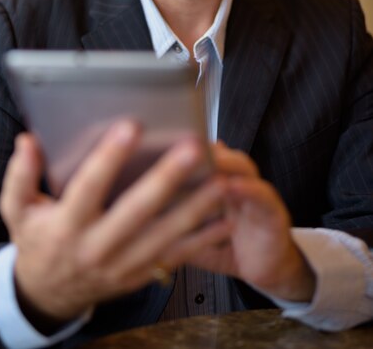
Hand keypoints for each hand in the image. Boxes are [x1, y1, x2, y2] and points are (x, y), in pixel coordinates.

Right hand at [0, 121, 232, 328]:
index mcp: (67, 225)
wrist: (49, 294)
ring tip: (220, 181)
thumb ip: (20, 175)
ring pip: (164, 236)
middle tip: (192, 149)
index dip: (110, 157)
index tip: (131, 126)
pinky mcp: (140, 275)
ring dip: (196, 208)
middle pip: (136, 210)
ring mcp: (122, 264)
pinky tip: (225, 219)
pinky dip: (202, 240)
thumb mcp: (18, 210)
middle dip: (167, 178)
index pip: (89, 187)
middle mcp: (97, 246)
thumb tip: (27, 141)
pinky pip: (175, 257)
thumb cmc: (38, 242)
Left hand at [158, 143, 315, 302]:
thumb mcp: (193, 239)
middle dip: (202, 148)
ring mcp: (256, 194)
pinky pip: (261, 196)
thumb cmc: (228, 249)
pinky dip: (248, 189)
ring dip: (224, 162)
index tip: (161, 142)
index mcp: (214, 185)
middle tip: (182, 141)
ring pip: (242, 168)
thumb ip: (172, 224)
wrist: (268, 271)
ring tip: (208, 157)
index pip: (199, 160)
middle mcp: (236, 182)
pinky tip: (232, 186)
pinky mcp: (273, 212)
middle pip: (219, 156)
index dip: (182, 149)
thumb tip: (138, 220)